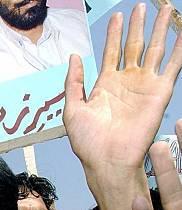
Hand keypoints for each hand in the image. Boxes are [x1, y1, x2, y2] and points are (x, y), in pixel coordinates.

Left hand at [64, 4, 181, 171]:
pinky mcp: (159, 93)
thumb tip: (74, 57)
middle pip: (134, 46)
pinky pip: (173, 65)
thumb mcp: (73, 110)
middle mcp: (126, 83)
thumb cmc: (89, 143)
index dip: (114, 34)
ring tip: (163, 9)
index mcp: (105, 86)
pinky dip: (179, 48)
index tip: (116, 16)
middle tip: (141, 7)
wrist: (108, 160)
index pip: (112, 52)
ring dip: (160, 30)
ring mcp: (143, 86)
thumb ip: (73, 83)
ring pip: (154, 50)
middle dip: (138, 26)